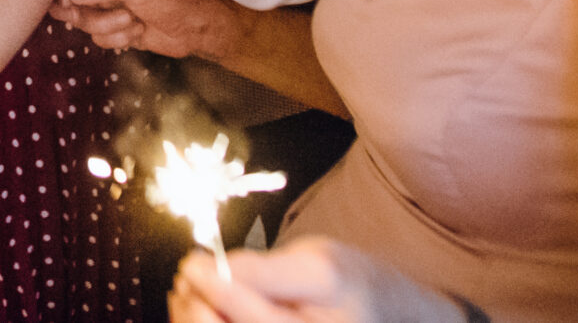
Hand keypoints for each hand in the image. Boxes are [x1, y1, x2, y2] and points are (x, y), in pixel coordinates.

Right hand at [50, 0, 244, 57]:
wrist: (201, 28)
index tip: (66, 1)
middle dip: (84, 11)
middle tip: (91, 17)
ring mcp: (110, 6)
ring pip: (84, 20)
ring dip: (107, 26)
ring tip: (132, 21)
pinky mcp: (116, 28)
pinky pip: (98, 37)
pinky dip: (116, 38)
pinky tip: (137, 32)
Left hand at [169, 240, 474, 322]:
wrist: (391, 320)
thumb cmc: (352, 284)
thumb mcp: (318, 261)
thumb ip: (268, 269)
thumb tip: (217, 267)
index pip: (251, 313)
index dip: (211, 284)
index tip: (193, 262)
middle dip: (195, 307)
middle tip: (186, 278)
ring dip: (194, 319)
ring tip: (189, 293)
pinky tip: (203, 312)